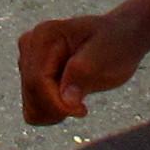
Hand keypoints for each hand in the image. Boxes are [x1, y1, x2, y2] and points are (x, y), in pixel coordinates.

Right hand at [18, 11, 143, 125]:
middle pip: (31, 94)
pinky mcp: (32, 77)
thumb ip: (83, 72)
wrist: (120, 39)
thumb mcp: (106, 53)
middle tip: (82, 106)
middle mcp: (31, 45)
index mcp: (44, 35)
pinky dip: (52, 114)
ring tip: (78, 100)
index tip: (82, 110)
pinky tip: (69, 102)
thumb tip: (66, 100)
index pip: (37, 81)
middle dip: (57, 108)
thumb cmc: (115, 43)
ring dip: (55, 112)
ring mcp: (29, 61)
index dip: (57, 103)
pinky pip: (32, 110)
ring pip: (30, 106)